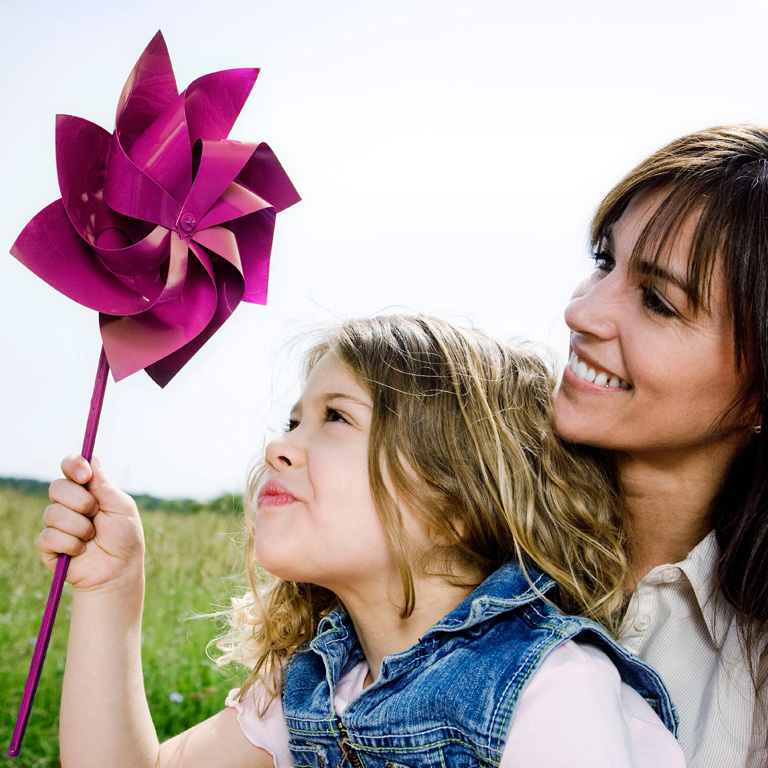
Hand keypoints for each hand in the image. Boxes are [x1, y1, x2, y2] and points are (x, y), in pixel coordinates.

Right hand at [38, 454, 144, 592]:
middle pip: (57, 487)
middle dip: (81, 502)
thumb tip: (91, 458)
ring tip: (92, 537)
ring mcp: (57, 523)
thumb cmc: (125, 538)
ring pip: (53, 513)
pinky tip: (81, 551)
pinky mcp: (48, 544)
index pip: (71, 466)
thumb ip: (104, 484)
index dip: (73, 465)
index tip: (85, 476)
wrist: (118, 572)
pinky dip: (71, 544)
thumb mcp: (121, 507)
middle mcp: (70, 503)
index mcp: (88, 489)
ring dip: (80, 527)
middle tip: (96, 514)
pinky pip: (49, 536)